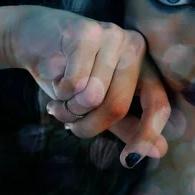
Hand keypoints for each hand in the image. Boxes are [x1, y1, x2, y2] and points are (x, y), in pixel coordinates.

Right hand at [7, 5, 170, 166]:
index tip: (126, 161)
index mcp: (145, 66)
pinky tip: (54, 79)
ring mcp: (112, 36)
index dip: (146, 135)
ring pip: (92, 97)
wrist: (33, 38)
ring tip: (60, 98)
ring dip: (68, 108)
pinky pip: (73, 83)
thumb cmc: (71, 73)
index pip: (158, 105)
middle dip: (87, 125)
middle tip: (69, 124)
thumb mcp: (102, 103)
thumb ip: (130, 125)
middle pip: (117, 107)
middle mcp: (134, 47)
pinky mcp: (85, 32)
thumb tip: (161, 151)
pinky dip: (59, 92)